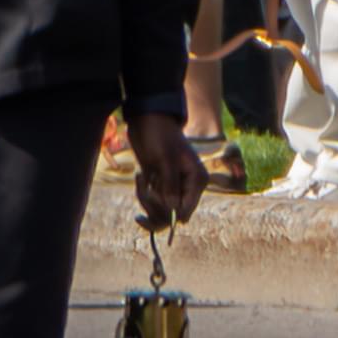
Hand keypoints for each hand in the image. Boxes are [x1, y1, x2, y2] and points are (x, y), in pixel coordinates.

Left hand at [122, 105, 205, 229]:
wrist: (147, 121)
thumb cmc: (159, 136)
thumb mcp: (165, 160)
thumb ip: (171, 186)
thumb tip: (174, 215)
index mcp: (197, 181)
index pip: (184, 211)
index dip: (168, 212)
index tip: (153, 196)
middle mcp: (188, 188)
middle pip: (171, 215)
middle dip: (154, 205)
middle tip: (144, 188)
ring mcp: (174, 188)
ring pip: (160, 211)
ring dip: (146, 199)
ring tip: (141, 178)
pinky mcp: (160, 186)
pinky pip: (152, 202)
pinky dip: (143, 194)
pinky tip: (140, 177)